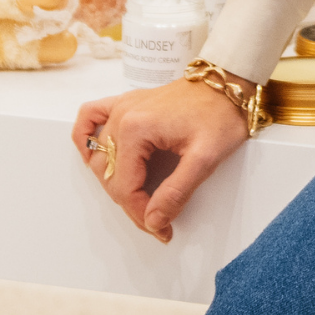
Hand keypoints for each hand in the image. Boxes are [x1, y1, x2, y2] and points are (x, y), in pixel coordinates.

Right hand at [71, 76, 251, 244]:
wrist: (228, 85)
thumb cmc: (220, 115)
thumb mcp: (205, 160)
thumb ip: (176, 193)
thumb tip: (153, 220)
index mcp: (136, 129)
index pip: (124, 187)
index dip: (141, 214)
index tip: (162, 229)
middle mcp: (122, 116)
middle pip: (109, 176)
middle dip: (132, 204)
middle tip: (158, 221)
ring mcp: (122, 106)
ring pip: (99, 156)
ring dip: (113, 181)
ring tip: (140, 198)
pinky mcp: (126, 103)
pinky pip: (90, 117)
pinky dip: (86, 138)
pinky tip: (95, 157)